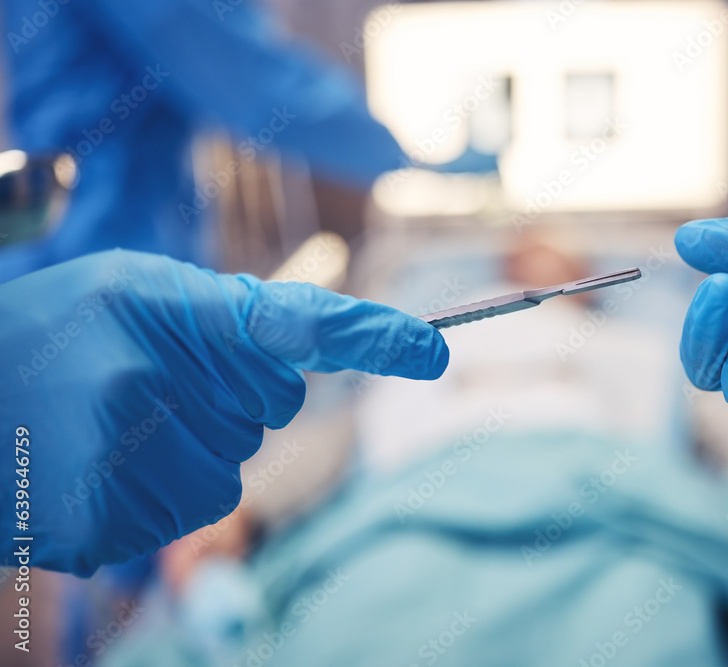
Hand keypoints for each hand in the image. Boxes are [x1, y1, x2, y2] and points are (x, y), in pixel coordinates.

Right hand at [0, 250, 447, 573]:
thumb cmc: (60, 332)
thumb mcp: (134, 290)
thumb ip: (226, 313)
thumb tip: (314, 344)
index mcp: (161, 305)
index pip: (293, 321)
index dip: (370, 337)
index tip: (432, 351)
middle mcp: (149, 379)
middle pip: (272, 405)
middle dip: (232, 394)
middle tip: (148, 378)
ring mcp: (127, 457)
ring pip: (232, 467)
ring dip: (192, 448)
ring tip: (114, 424)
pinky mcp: (110, 521)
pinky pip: (191, 511)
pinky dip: (160, 491)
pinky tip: (103, 464)